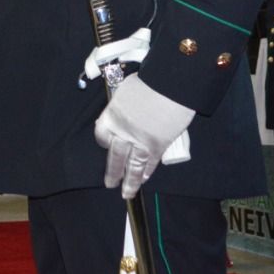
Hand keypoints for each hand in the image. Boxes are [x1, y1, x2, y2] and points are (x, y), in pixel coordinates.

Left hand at [93, 73, 194, 199]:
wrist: (171, 84)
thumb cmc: (150, 81)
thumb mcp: (127, 90)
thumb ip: (123, 104)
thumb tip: (124, 110)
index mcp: (112, 115)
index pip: (102, 135)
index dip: (105, 142)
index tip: (108, 146)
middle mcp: (122, 132)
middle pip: (115, 156)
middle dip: (113, 172)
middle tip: (110, 183)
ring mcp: (139, 141)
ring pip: (132, 166)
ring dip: (130, 182)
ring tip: (127, 193)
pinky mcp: (156, 145)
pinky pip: (149, 163)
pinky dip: (146, 172)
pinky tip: (143, 179)